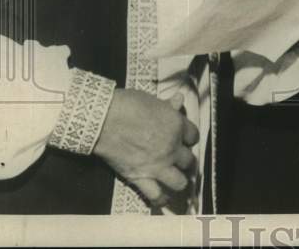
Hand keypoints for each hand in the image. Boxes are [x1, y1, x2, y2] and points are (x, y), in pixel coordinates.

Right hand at [93, 90, 197, 207]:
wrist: (104, 119)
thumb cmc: (128, 105)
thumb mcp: (152, 100)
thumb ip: (168, 105)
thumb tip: (179, 99)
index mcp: (177, 126)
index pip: (193, 136)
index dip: (189, 138)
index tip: (184, 139)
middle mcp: (172, 148)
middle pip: (188, 160)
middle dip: (185, 160)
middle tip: (178, 159)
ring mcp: (158, 165)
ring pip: (179, 181)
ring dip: (179, 180)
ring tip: (175, 179)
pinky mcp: (140, 177)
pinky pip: (156, 195)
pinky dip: (161, 198)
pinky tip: (163, 198)